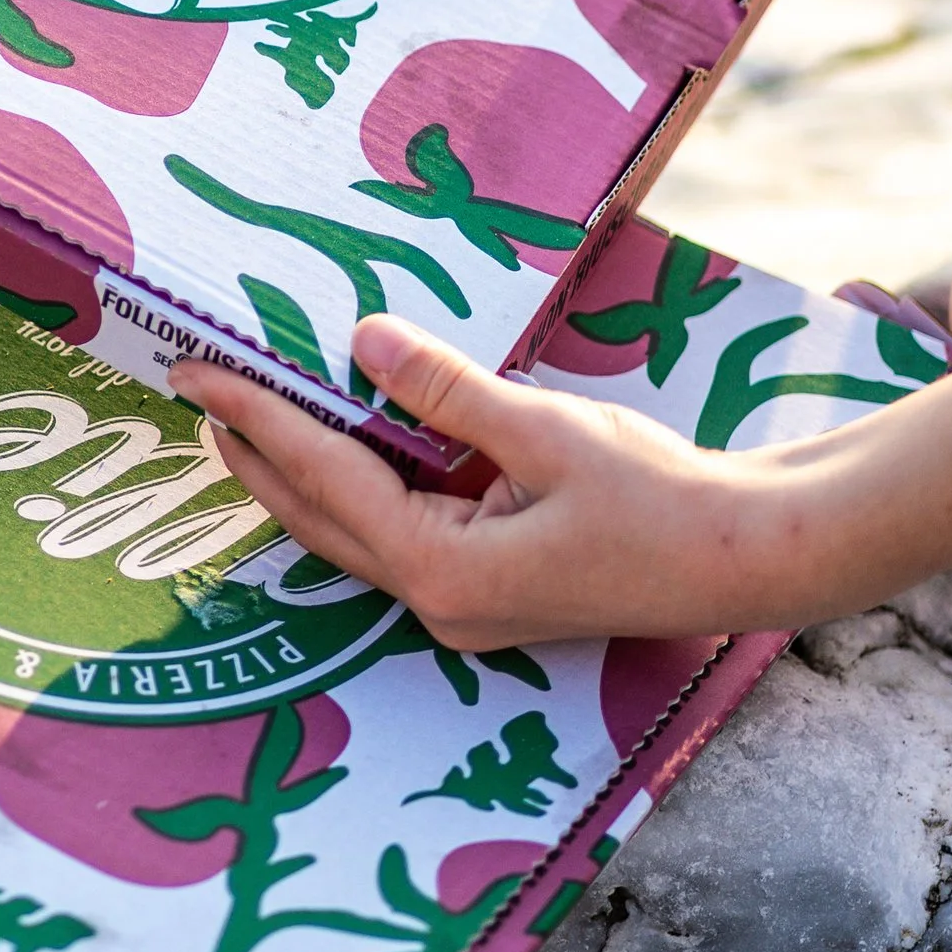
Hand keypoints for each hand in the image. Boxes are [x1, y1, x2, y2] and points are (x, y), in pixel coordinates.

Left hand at [176, 320, 825, 649]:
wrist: (751, 559)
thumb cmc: (661, 499)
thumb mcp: (546, 431)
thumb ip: (448, 392)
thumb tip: (364, 344)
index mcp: (443, 572)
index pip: (323, 479)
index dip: (257, 419)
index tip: (200, 373)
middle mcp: (441, 604)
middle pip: (320, 521)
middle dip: (256, 457)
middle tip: (200, 394)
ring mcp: (467, 607)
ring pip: (355, 535)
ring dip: (301, 478)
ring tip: (248, 419)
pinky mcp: (495, 592)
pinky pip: (400, 536)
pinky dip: (360, 490)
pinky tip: (348, 448)